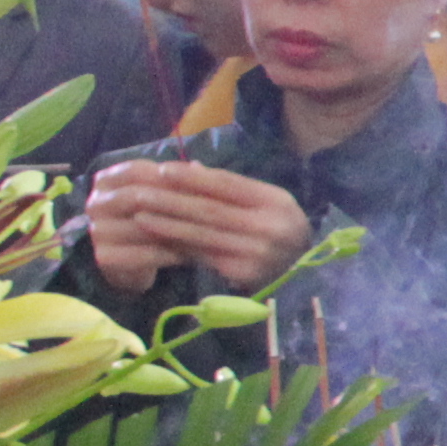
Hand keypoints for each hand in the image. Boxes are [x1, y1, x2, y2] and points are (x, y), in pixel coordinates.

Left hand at [80, 162, 313, 293]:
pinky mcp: (243, 273)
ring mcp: (256, 252)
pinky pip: (204, 255)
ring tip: (140, 215)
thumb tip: (190, 169)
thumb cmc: (283, 232)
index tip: (163, 170)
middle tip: (140, 192)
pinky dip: (178, 246)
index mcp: (276, 201)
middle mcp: (268, 226)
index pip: (228, 184)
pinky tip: (159, 239)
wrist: (306, 276)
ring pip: (202, 234)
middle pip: (210, 209)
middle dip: (171, 200)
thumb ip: (233, 188)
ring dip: (167, 224)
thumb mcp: (269, 203)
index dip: (193, 178)